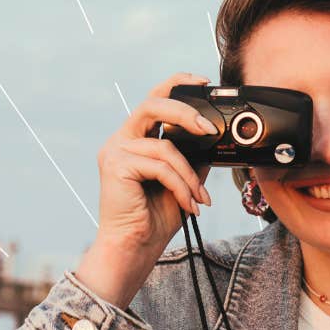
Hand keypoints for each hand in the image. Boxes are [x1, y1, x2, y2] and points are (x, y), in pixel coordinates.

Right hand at [93, 71, 218, 251]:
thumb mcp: (183, 180)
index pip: (154, 99)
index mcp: (136, 138)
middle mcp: (121, 139)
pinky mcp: (114, 165)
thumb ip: (192, 156)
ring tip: (200, 197)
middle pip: (153, 104)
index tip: (203, 82)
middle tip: (209, 128)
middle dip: (185, 112)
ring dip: (189, 174)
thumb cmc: (155, 217)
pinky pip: (160, 166)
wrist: (135, 246)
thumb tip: (214, 138)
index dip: (176, 84)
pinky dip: (180, 186)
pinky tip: (189, 204)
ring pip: (164, 146)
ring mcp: (115, 151)